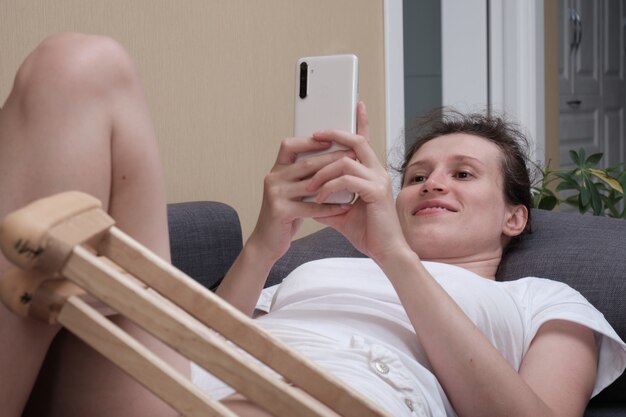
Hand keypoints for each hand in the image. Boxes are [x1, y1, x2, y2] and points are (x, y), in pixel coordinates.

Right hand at [247, 135, 354, 262]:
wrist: (266, 242)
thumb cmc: (285, 216)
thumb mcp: (292, 192)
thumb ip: (304, 177)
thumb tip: (331, 160)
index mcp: (276, 170)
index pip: (289, 146)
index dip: (309, 141)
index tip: (331, 140)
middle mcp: (273, 179)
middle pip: (306, 163)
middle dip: (331, 159)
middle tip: (352, 156)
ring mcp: (275, 194)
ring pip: (310, 184)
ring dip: (334, 181)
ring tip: (353, 179)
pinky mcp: (280, 211)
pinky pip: (311, 207)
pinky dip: (330, 207)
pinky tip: (345, 206)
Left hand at [308, 102, 409, 260]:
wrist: (387, 253)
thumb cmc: (369, 234)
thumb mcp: (341, 214)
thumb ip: (327, 202)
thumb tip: (307, 197)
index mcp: (372, 174)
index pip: (365, 142)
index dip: (361, 122)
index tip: (356, 105)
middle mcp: (377, 172)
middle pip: (356, 142)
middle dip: (334, 135)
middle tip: (313, 136)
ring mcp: (378, 181)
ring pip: (346, 160)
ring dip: (322, 171)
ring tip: (309, 186)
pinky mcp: (376, 192)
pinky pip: (347, 179)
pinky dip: (328, 187)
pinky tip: (319, 199)